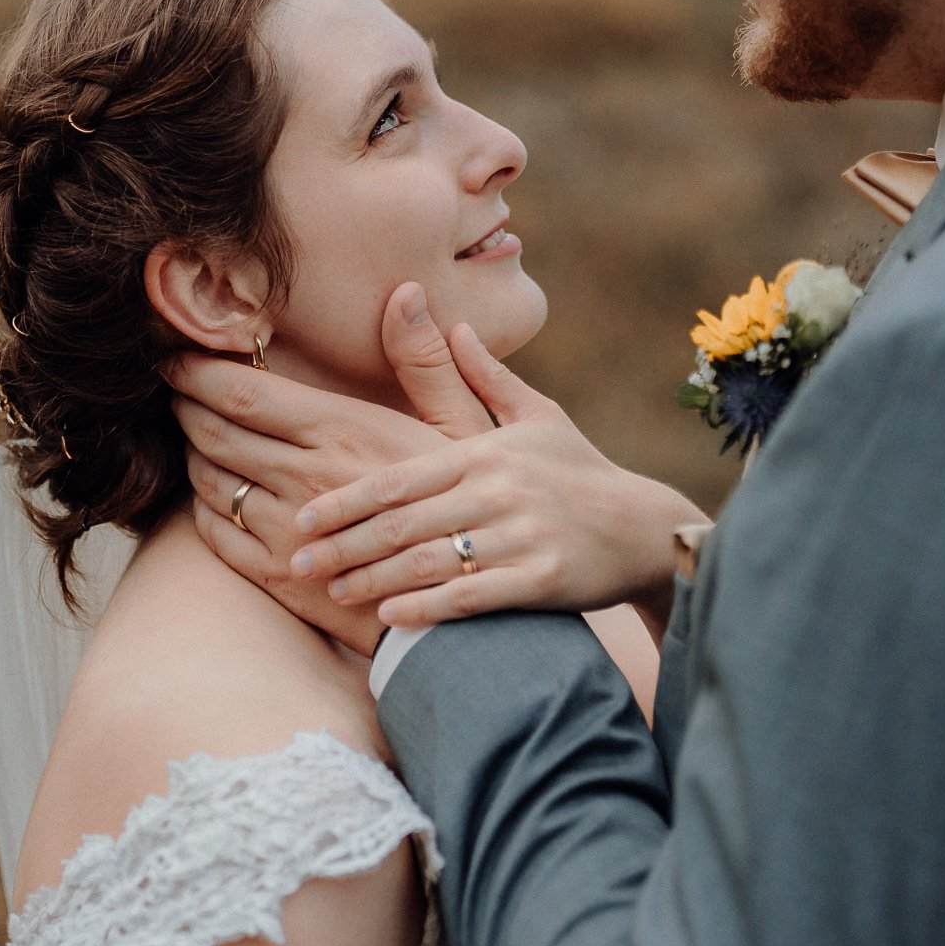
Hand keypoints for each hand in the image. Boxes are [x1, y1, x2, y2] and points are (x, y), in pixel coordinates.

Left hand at [171, 282, 497, 654]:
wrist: (463, 611)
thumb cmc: (472, 510)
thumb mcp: (463, 428)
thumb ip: (425, 362)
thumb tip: (407, 293)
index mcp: (342, 432)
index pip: (245, 394)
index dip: (198, 372)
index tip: (174, 355)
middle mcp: (304, 479)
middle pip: (214, 432)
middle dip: (183, 406)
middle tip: (172, 389)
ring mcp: (285, 533)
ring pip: (209, 482)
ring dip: (192, 455)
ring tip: (192, 436)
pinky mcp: (277, 579)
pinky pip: (215, 535)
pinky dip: (201, 508)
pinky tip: (212, 495)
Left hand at [290, 325, 701, 631]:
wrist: (645, 528)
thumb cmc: (581, 472)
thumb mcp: (538, 417)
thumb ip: (486, 378)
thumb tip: (454, 325)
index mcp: (486, 453)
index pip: (398, 477)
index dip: (346, 499)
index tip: (304, 516)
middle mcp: (498, 492)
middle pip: (401, 522)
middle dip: (344, 545)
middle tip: (298, 561)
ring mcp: (520, 536)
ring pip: (428, 562)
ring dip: (373, 581)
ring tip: (333, 592)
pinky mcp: (541, 579)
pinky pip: (470, 597)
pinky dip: (426, 610)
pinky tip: (390, 621)